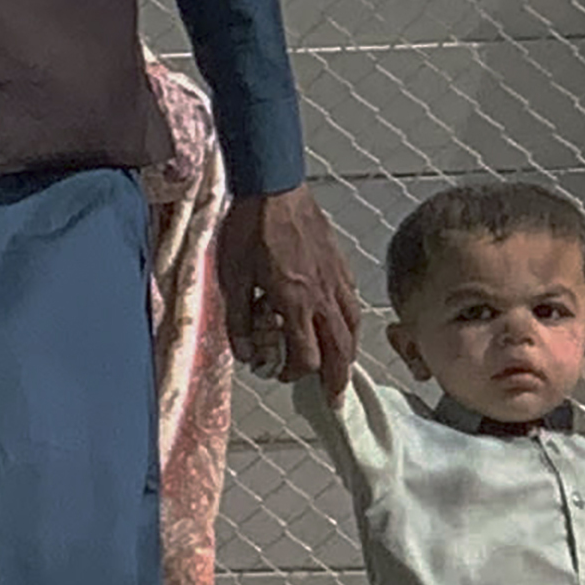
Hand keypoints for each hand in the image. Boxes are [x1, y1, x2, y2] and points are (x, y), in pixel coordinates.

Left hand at [221, 186, 358, 388]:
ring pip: (353, 325)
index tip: (279, 374)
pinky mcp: (340, 263)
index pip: (307, 356)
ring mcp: (336, 278)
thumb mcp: (231, 279)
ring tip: (343, 367)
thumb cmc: (248, 231)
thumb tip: (246, 354)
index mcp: (297, 303)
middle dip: (338, 377)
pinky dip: (351, 321)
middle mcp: (323, 296)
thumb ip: (239, 321)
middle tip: (336, 397)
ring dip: (349, 352)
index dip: (294, 373)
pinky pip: (353, 301)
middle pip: (340, 348)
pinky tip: (342, 322)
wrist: (273, 187)